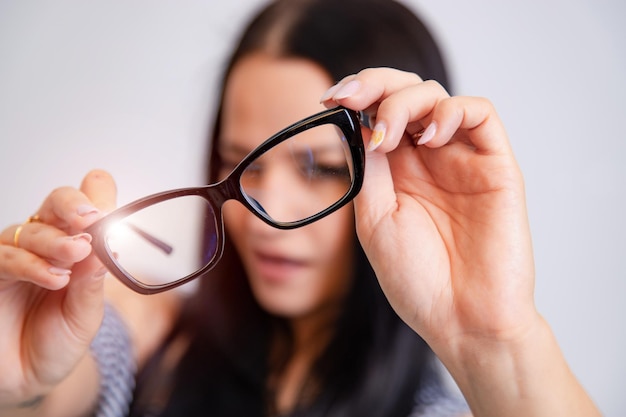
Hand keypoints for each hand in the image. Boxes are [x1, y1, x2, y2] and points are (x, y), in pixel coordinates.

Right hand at [0, 170, 115, 406]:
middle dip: (75, 204)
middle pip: (57, 203)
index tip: (111, 208)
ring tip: (77, 255)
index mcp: (78, 248)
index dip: (98, 197)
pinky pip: (6, 257)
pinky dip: (32, 264)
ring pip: (31, 230)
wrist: (27, 378)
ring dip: (57, 240)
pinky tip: (55, 277)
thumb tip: (107, 243)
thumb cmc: (58, 341)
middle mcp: (47, 245)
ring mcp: (17, 257)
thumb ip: (92, 281)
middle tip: (91, 219)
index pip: (89, 206)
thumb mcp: (86, 314)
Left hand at [322, 68, 535, 350]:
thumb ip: (369, 171)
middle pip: (406, 94)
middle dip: (375, 85)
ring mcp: (462, 160)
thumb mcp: (375, 220)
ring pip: (438, 97)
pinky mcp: (496, 166)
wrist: (462, 320)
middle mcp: (428, 160)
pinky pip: (480, 114)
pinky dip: (451, 111)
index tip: (329, 99)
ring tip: (388, 135)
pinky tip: (428, 137)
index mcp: (398, 172)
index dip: (356, 97)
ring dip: (405, 102)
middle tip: (350, 97)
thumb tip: (355, 125)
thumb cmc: (417, 280)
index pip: (378, 113)